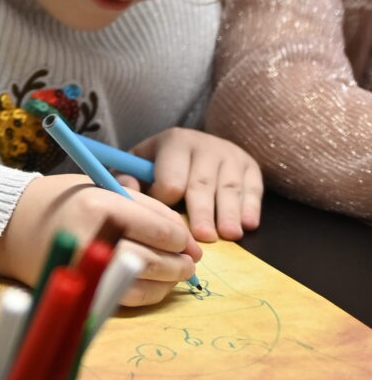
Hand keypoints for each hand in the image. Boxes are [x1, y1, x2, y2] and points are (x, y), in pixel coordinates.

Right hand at [0, 173, 200, 308]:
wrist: (13, 227)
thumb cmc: (62, 201)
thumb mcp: (102, 188)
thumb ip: (146, 209)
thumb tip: (187, 240)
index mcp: (98, 207)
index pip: (159, 229)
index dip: (181, 238)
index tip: (186, 240)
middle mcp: (92, 241)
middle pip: (154, 259)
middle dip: (180, 263)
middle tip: (189, 260)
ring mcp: (87, 271)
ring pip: (146, 284)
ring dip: (169, 281)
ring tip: (175, 271)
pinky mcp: (84, 293)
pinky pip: (129, 299)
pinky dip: (150, 293)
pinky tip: (154, 282)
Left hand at [131, 129, 261, 241]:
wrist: (196, 145)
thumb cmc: (163, 163)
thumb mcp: (140, 163)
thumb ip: (128, 177)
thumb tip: (127, 190)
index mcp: (174, 142)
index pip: (171, 177)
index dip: (166, 202)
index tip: (164, 219)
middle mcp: (205, 145)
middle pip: (201, 184)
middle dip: (202, 211)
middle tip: (204, 237)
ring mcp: (230, 155)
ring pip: (229, 188)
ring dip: (229, 213)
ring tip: (230, 235)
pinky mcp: (250, 166)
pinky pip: (253, 188)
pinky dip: (252, 207)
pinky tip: (248, 224)